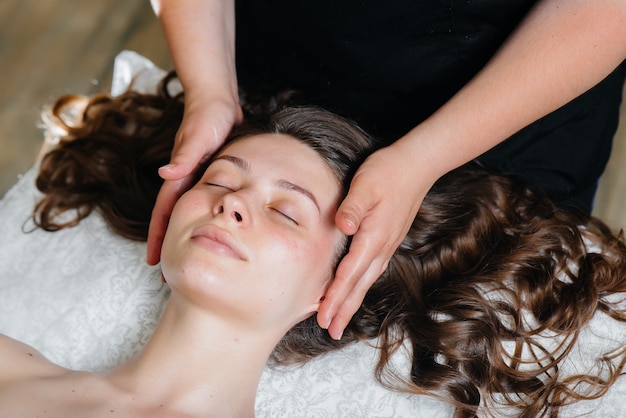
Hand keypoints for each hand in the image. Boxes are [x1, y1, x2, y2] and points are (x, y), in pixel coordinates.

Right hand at [147, 95, 242, 264]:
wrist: (217, 97)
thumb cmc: (209, 116)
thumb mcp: (199, 137)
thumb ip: (185, 156)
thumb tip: (165, 174)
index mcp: (180, 176)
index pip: (165, 214)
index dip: (159, 238)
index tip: (155, 263)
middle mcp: (184, 178)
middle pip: (174, 218)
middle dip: (169, 244)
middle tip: (170, 273)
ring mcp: (196, 175)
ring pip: (188, 212)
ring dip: (185, 232)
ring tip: (188, 255)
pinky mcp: (210, 171)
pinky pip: (203, 200)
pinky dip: (201, 216)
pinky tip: (209, 226)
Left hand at [317, 142, 431, 338]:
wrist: (418, 164)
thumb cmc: (388, 171)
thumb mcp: (366, 185)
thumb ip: (352, 207)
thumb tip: (342, 227)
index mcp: (373, 237)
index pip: (349, 274)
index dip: (334, 297)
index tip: (322, 316)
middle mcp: (382, 246)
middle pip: (359, 286)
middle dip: (343, 309)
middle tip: (330, 331)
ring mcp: (387, 244)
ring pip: (367, 280)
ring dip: (353, 301)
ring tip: (341, 319)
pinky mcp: (388, 238)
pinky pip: (372, 270)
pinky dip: (361, 285)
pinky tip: (357, 289)